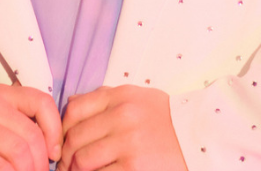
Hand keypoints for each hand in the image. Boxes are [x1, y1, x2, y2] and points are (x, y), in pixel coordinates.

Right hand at [0, 83, 61, 170]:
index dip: (55, 131)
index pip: (42, 102)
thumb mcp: (2, 128)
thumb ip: (25, 126)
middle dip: (40, 164)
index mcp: (1, 94)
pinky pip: (2, 168)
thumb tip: (56, 147)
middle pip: (33, 135)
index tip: (53, 154)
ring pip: (20, 154)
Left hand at [59, 85, 187, 170]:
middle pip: (75, 137)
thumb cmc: (165, 119)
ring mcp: (128, 143)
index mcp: (121, 96)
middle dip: (64, 156)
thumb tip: (71, 106)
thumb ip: (105, 98)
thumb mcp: (137, 97)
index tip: (62, 142)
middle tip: (64, 165)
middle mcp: (123, 116)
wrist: (199, 138)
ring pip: (82, 160)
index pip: (74, 110)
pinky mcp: (134, 168)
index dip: (61, 129)